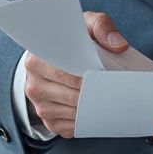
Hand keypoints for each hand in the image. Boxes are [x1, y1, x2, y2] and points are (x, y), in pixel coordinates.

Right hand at [23, 11, 127, 138]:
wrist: (59, 59)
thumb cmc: (73, 42)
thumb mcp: (86, 26)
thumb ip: (102, 27)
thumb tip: (119, 45)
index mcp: (36, 60)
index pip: (63, 71)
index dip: (85, 74)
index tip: (102, 73)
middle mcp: (33, 85)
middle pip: (70, 94)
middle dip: (93, 92)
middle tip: (112, 87)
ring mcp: (40, 106)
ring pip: (72, 112)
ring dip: (91, 107)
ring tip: (107, 95)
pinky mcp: (49, 122)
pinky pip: (70, 127)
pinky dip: (86, 120)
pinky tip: (96, 108)